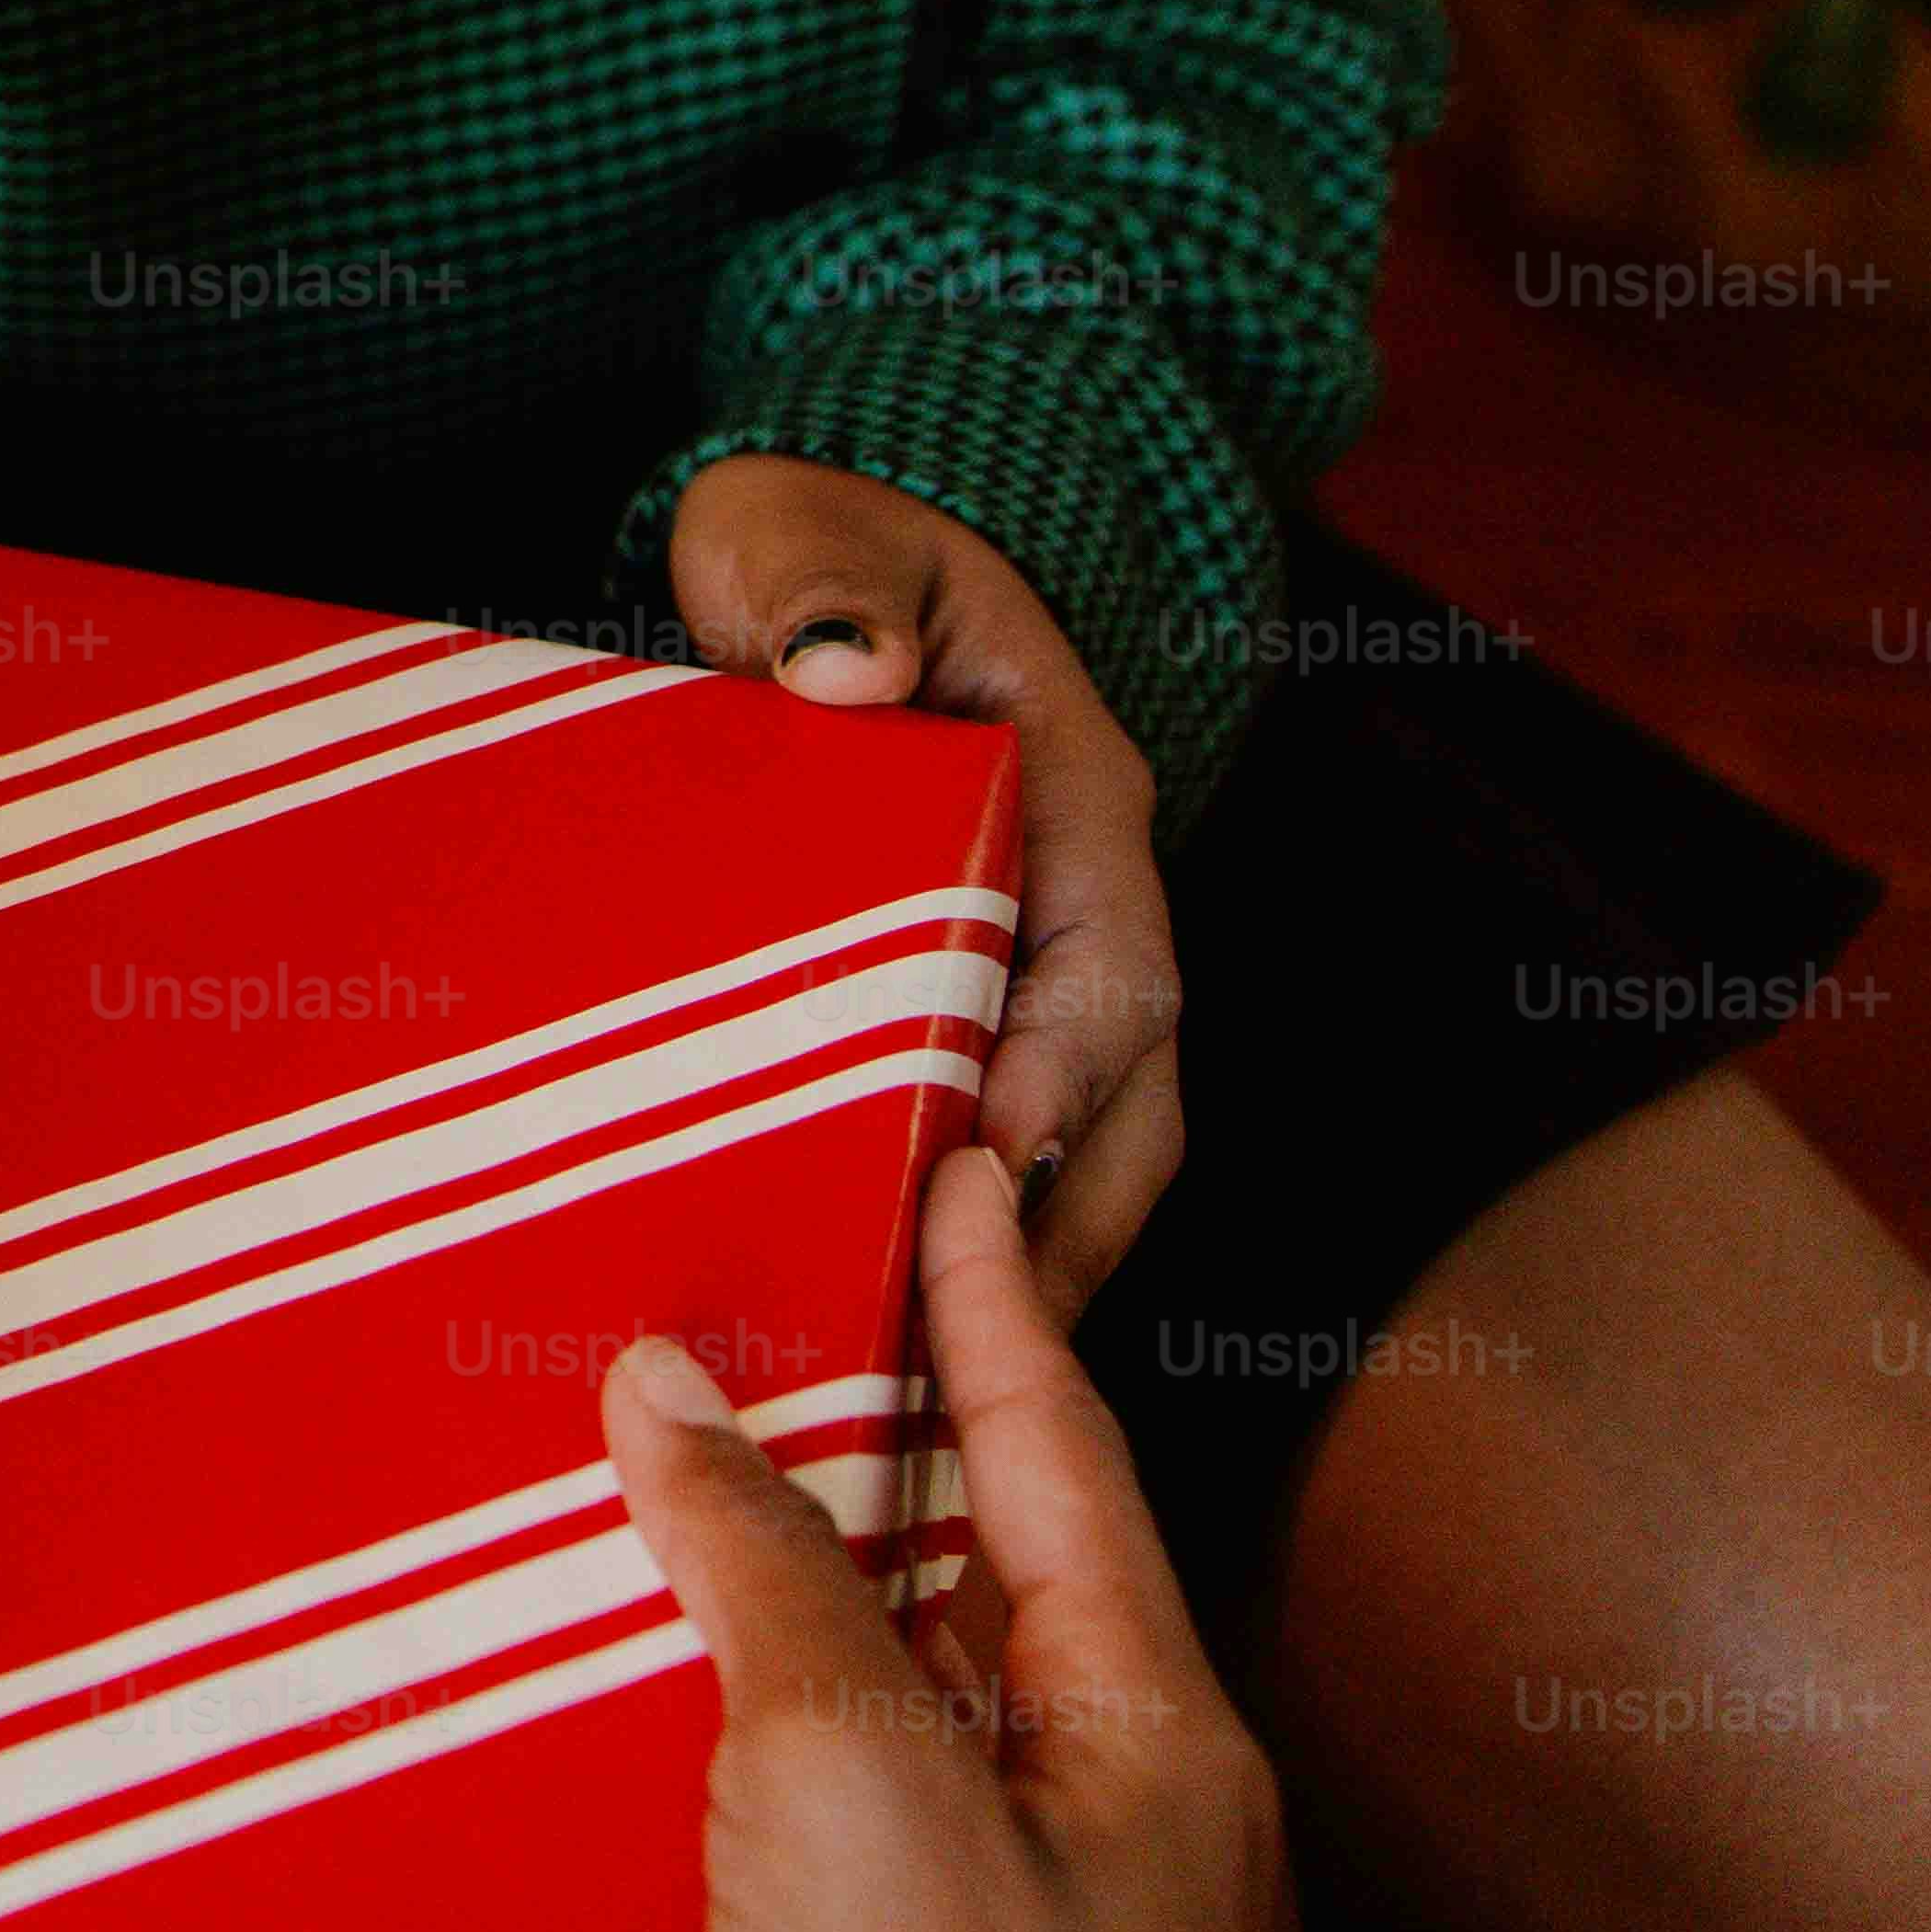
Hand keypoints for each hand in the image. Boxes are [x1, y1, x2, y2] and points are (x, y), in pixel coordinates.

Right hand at [610, 1147, 1289, 1931]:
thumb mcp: (851, 1780)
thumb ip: (772, 1572)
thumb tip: (676, 1391)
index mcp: (1149, 1740)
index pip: (1060, 1450)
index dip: (993, 1296)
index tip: (957, 1160)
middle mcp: (1113, 1829)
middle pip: (993, 1570)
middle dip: (891, 1433)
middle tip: (795, 1291)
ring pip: (910, 1700)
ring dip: (801, 1585)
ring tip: (687, 1471)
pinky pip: (839, 1823)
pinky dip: (751, 1736)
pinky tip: (664, 1722)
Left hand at [668, 456, 1178, 1313]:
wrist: (821, 570)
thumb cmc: (815, 546)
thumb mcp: (804, 531)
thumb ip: (826, 583)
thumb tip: (845, 666)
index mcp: (1079, 798)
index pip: (1109, 961)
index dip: (1061, 1068)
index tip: (985, 1156)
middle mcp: (1091, 910)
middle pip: (1126, 1104)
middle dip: (1059, 1231)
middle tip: (953, 1348)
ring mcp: (1048, 981)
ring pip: (1086, 1161)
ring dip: (1025, 1278)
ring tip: (921, 1400)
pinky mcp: (980, 1029)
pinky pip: (1009, 1163)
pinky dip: (969, 1261)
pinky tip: (878, 1350)